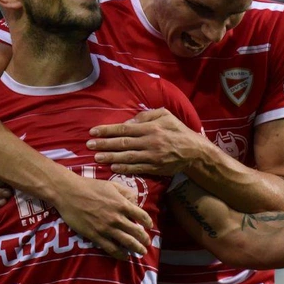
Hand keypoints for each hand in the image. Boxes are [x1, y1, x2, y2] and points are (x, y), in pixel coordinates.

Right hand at [52, 174, 152, 259]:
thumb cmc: (90, 186)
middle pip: (137, 232)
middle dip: (144, 239)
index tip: (149, 226)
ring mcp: (106, 228)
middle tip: (147, 243)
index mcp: (122, 204)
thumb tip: (135, 201)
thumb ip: (125, 192)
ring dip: (136, 248)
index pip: (142, 216)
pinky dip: (120, 254)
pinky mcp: (95, 236)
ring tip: (141, 252)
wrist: (69, 192)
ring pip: (127, 242)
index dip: (148, 222)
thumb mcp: (111, 184)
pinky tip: (124, 256)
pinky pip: (111, 248)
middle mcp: (117, 218)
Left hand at [88, 108, 208, 174]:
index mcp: (150, 128)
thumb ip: (146, 116)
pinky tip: (112, 167)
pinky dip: (124, 168)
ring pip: (127, 157)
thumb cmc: (177, 130)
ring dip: (110, 158)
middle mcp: (149, 142)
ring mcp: (152, 157)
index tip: (93, 132)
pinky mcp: (155, 168)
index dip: (107, 130)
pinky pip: (136, 168)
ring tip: (96, 158)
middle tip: (88, 146)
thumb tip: (128, 121)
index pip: (124, 128)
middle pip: (122, 143)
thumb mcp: (165, 115)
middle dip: (104, 145)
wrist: (194, 151)